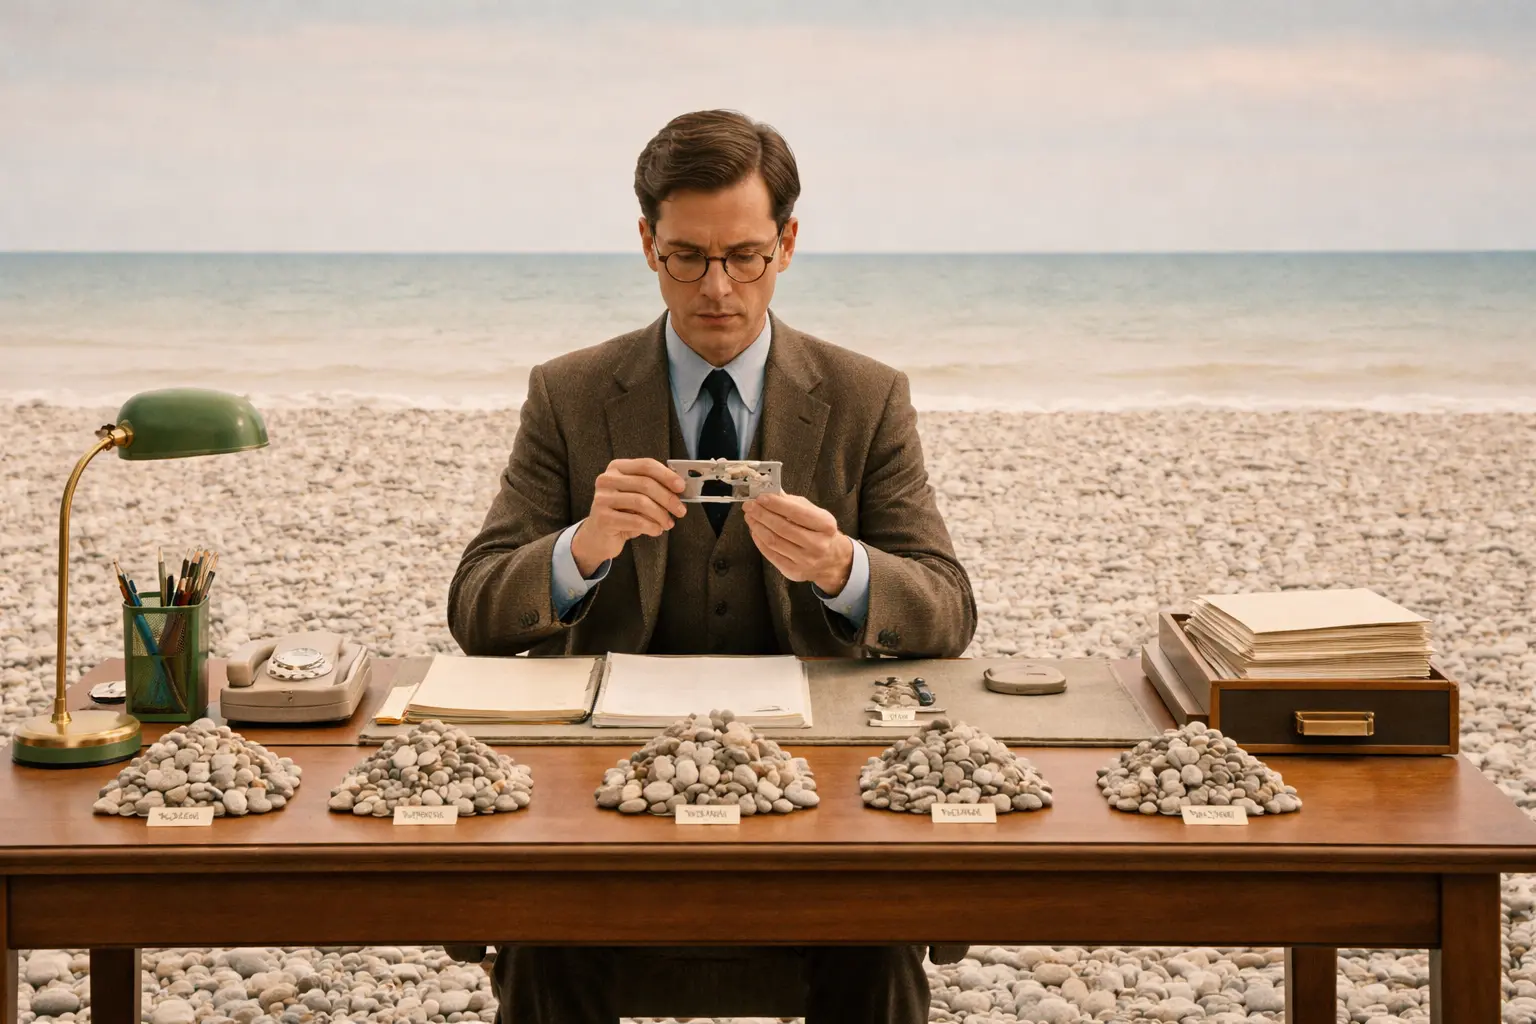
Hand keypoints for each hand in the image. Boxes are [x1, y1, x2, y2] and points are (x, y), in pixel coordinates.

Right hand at [570, 458, 686, 575]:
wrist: (599, 536)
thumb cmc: (623, 513)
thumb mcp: (638, 496)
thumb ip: (654, 488)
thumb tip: (680, 488)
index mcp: (617, 468)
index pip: (646, 465)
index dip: (667, 475)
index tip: (682, 487)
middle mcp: (606, 479)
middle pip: (645, 483)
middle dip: (668, 498)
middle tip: (681, 511)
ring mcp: (602, 498)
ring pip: (641, 502)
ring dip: (661, 515)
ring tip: (668, 524)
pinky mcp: (603, 518)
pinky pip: (635, 520)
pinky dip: (651, 526)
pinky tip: (656, 530)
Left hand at [743, 493, 854, 594]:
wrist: (831, 559)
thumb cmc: (820, 531)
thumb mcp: (814, 513)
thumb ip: (793, 503)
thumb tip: (770, 492)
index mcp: (826, 525)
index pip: (797, 513)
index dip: (776, 504)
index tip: (760, 497)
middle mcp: (818, 545)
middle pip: (782, 528)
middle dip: (762, 514)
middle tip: (749, 506)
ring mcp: (805, 561)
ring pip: (774, 541)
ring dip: (757, 527)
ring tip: (750, 517)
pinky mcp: (793, 571)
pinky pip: (770, 554)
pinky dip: (759, 541)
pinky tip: (755, 531)